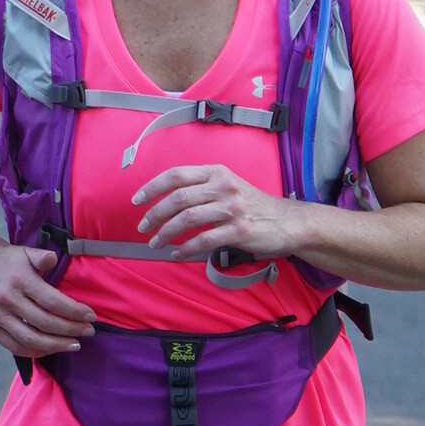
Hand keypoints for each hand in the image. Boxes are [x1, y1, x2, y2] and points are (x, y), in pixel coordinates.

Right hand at [0, 237, 96, 358]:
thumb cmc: (7, 259)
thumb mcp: (25, 252)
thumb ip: (43, 257)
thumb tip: (54, 260)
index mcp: (19, 279)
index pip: (52, 301)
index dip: (75, 312)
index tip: (91, 317)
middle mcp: (6, 299)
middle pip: (45, 323)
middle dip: (71, 330)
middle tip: (88, 332)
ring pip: (31, 339)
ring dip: (56, 345)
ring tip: (74, 344)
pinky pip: (15, 347)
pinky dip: (35, 352)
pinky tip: (51, 349)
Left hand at [130, 161, 299, 261]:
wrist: (288, 222)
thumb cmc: (253, 205)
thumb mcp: (229, 185)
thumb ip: (202, 187)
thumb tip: (167, 200)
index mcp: (217, 172)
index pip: (177, 174)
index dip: (152, 187)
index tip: (136, 200)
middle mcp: (224, 186)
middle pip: (178, 197)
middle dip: (155, 214)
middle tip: (144, 227)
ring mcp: (232, 208)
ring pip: (188, 219)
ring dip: (166, 232)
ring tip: (156, 243)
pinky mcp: (239, 231)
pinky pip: (204, 240)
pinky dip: (186, 248)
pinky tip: (176, 253)